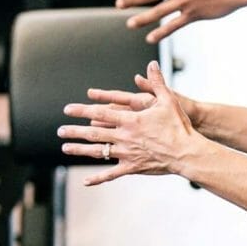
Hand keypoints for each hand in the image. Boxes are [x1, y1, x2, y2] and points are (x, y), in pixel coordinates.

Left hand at [58, 64, 200, 183]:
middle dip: (75, 131)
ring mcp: (126, 153)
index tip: (68, 109)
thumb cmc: (179, 126)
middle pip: (94, 133)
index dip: (82, 110)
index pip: (100, 113)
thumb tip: (152, 64)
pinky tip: (86, 181)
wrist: (186, 152)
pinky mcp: (132, 167)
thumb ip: (157, 82)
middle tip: (60, 130)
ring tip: (65, 148)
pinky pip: (112, 174)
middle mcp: (124, 136)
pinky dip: (98, 178)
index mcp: (129, 119)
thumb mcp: (168, 100)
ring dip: (80, 150)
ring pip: (98, 152)